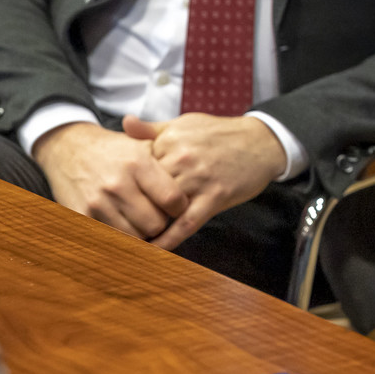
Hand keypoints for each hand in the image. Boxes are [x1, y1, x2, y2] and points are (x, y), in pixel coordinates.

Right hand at [31, 122, 187, 239]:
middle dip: (161, 223)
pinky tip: (123, 227)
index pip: (173, 199)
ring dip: (140, 234)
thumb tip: (197, 182)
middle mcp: (118, 184)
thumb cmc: (117, 151)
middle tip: (158, 216)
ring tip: (141, 221)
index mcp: (138, 164)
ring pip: (133, 237)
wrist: (71, 149)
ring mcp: (98, 202)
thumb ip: (169, 163)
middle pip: (155, 224)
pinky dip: (119, 238)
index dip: (180, 207)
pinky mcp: (80, 216)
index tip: (177, 206)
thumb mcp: (144, 146)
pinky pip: (109, 240)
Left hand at [123, 113, 286, 249]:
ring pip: (163, 210)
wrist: (261, 141)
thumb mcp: (185, 124)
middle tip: (115, 226)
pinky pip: (186, 224)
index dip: (126, 186)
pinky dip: (169, 240)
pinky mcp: (215, 197)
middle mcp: (182, 159)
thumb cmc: (221, 133)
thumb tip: (124, 122)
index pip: (137, 169)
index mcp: (171, 140)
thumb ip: (153, 129)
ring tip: (127, 243)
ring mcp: (199, 180)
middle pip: (146, 191)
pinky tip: (154, 251)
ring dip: (146, 227)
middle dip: (133, 209)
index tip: (113, 199)